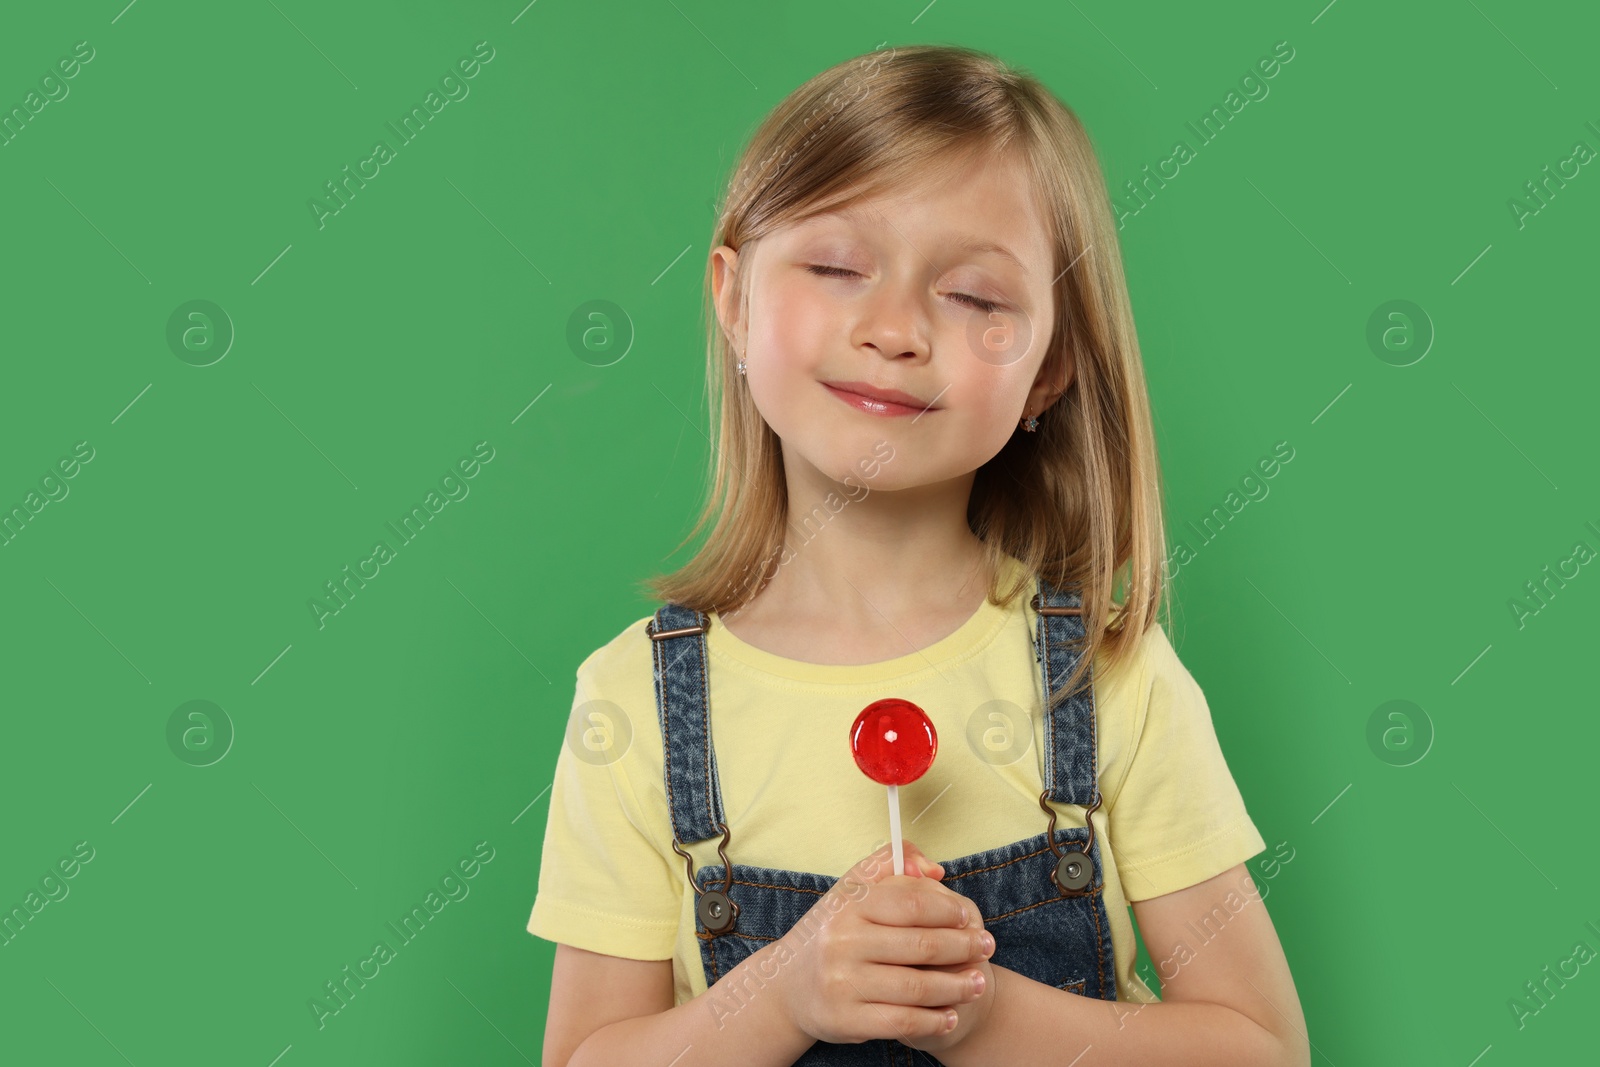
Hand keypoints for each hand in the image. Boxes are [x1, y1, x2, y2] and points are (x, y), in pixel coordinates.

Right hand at [774, 840, 992, 1045]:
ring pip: (916, 987)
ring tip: (978, 983)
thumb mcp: (851, 890)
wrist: (787, 986)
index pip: (911, 904)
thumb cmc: (833, 932)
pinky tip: (951, 1015)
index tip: (969, 918)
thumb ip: (890, 864)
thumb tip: (933, 869)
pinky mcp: (846, 1019)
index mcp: (849, 905)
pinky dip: (933, 1020)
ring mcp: (843, 983)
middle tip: (987, 948)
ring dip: (956, 987)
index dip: (948, 911)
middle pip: (921, 946)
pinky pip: (902, 1022)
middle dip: (963, 948)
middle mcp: (843, 942)